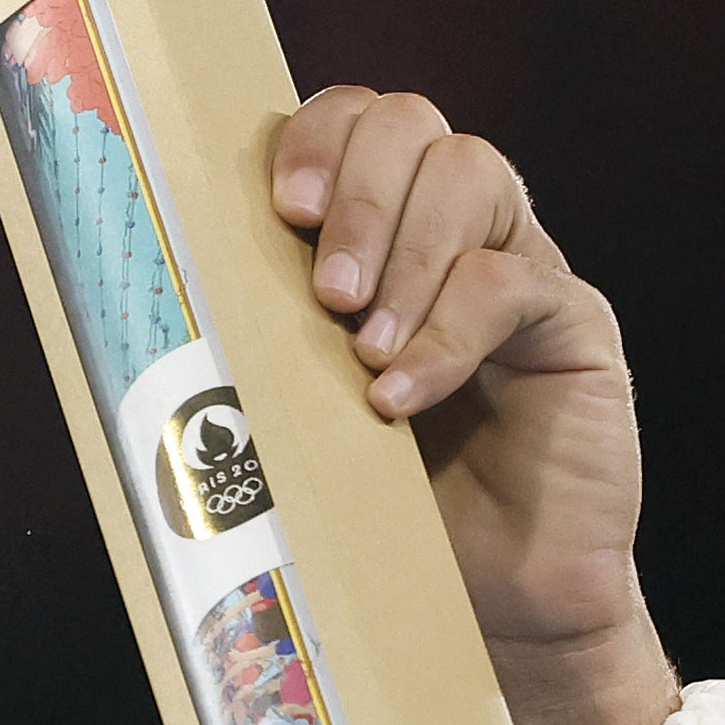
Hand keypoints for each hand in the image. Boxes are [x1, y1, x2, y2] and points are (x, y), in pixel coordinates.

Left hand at [271, 89, 680, 724]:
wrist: (494, 601)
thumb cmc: (377, 504)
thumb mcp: (294, 410)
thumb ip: (253, 342)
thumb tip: (150, 304)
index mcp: (373, 232)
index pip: (349, 123)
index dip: (313, 140)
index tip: (278, 210)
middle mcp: (451, 230)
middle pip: (410, 123)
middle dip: (358, 194)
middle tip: (324, 293)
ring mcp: (519, 266)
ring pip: (472, 172)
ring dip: (405, 251)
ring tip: (361, 347)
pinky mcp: (574, 324)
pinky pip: (514, 284)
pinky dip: (447, 336)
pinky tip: (400, 398)